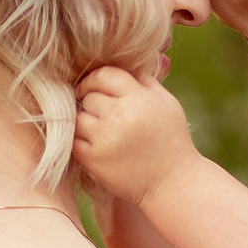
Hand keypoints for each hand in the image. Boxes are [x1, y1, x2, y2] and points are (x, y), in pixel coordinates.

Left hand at [73, 65, 200, 205]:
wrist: (172, 183)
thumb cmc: (171, 140)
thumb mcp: (167, 104)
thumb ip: (145, 81)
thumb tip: (125, 64)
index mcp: (139, 99)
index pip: (104, 75)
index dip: (95, 78)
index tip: (94, 87)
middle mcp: (119, 116)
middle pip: (89, 96)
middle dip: (93, 101)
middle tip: (103, 113)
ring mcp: (104, 139)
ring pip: (79, 118)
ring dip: (86, 122)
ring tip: (101, 129)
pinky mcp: (93, 160)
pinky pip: (74, 141)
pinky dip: (82, 141)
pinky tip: (96, 144)